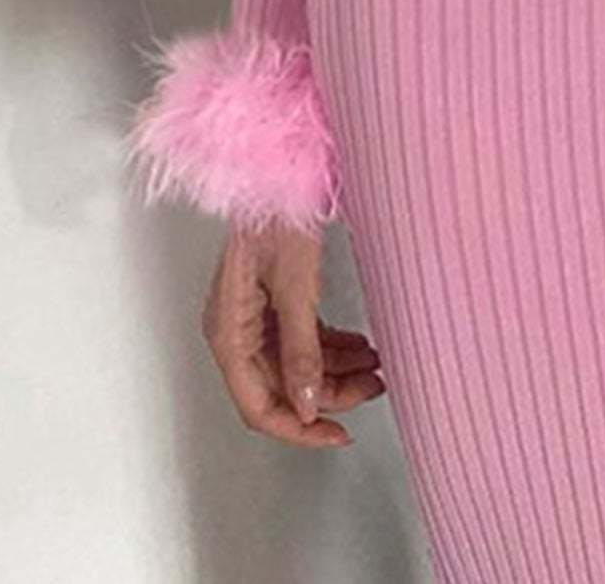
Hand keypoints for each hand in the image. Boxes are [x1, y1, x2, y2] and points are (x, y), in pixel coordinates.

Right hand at [201, 217, 386, 447]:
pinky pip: (300, 338)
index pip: (259, 406)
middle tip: (374, 388)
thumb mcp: (295, 286)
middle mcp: (235, 331)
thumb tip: (310, 406)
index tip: (338, 434)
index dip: (300, 429)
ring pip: (295, 365)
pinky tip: (360, 346)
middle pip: (281, 387)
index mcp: (228, 333)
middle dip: (330, 395)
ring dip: (336, 371)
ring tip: (376, 365)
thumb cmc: (274, 214)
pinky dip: (330, 347)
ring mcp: (252, 315)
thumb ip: (301, 350)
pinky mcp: (270, 300)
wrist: (275, 170)